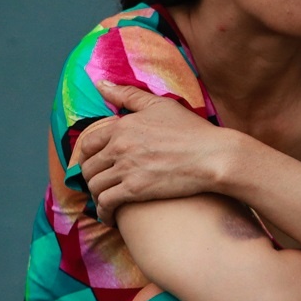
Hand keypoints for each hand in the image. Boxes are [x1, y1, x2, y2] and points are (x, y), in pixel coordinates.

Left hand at [78, 82, 242, 221]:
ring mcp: (126, 168)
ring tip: (105, 201)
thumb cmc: (190, 130)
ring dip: (96, 196)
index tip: (94, 165)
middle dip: (91, 178)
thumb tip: (100, 83)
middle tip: (100, 185)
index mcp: (122, 126)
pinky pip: (105, 204)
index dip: (87, 157)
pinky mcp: (135, 190)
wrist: (213, 156)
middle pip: (88, 167)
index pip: (88, 144)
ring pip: (94, 187)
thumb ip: (127, 95)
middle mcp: (119, 146)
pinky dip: (103, 213)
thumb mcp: (159, 105)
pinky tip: (109, 217)